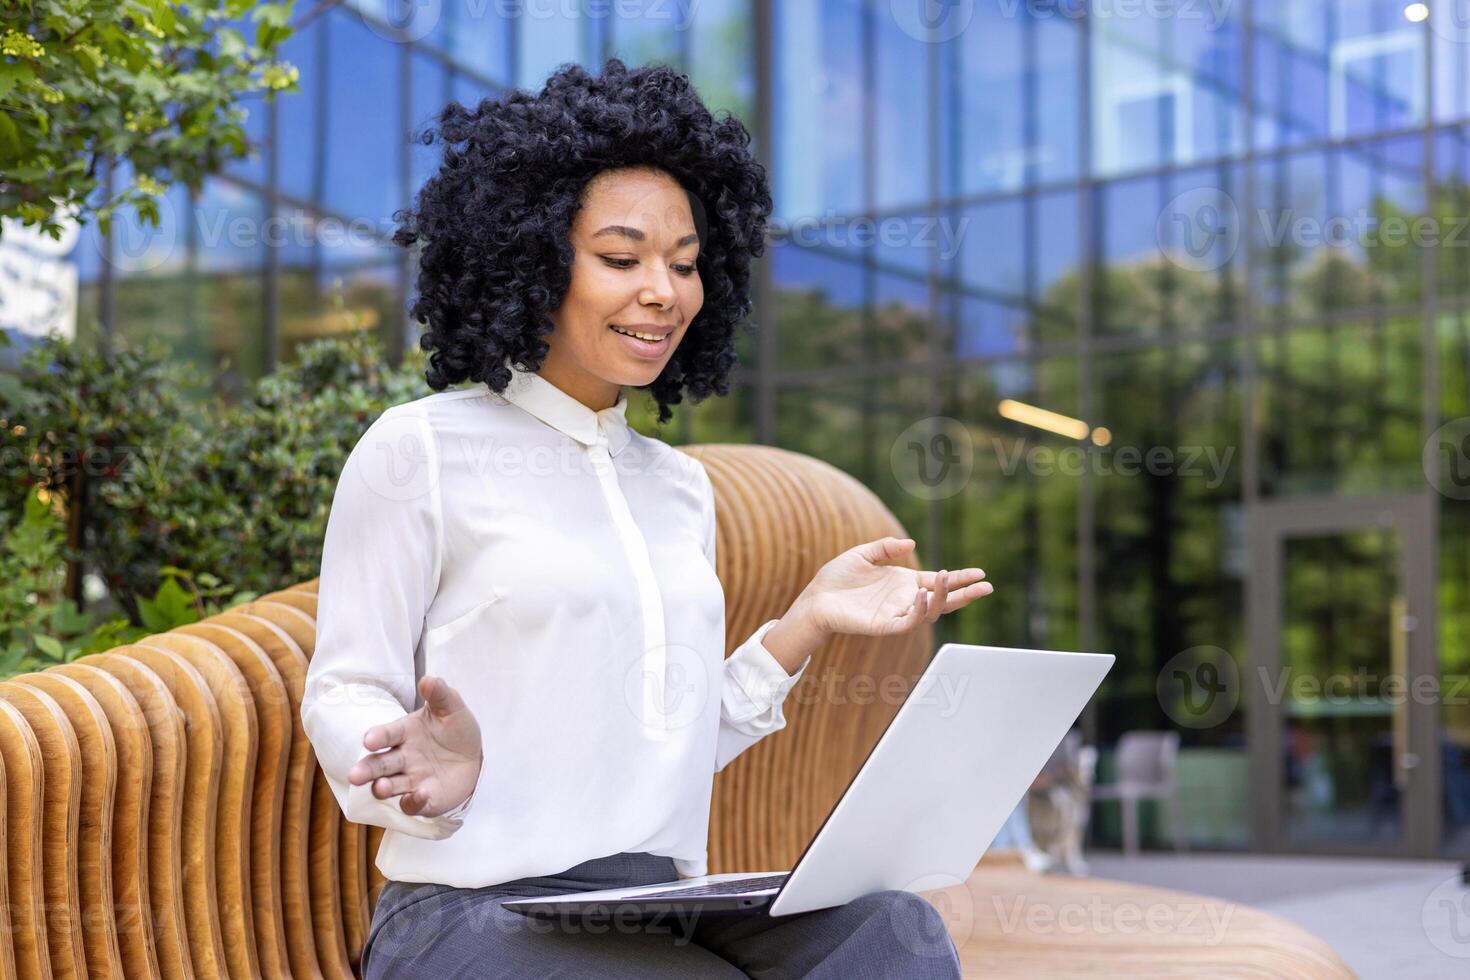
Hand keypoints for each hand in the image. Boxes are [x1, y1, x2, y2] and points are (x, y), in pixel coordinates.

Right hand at [347, 675, 482, 817]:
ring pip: (388, 785)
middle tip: (354, 776)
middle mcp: (402, 758)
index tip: (369, 740)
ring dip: (382, 787)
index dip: (377, 737)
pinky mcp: (423, 799)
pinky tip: (418, 795)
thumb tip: (427, 680)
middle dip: (366, 770)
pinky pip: (412, 803)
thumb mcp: (452, 708)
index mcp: (404, 733)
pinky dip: (412, 801)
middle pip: (379, 764)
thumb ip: (440, 694)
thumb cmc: (455, 729)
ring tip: (381, 787)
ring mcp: (411, 780)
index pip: (387, 734)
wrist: (473, 757)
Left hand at [795, 536, 992, 637]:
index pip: (938, 582)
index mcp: (904, 583)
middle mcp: (905, 599)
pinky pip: (909, 621)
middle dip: (965, 594)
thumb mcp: (863, 554)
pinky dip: (920, 609)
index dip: (959, 578)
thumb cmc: (837, 578)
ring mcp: (897, 613)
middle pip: (943, 599)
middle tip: (986, 586)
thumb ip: (886, 547)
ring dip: (942, 596)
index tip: (980, 573)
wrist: (816, 598)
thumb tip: (911, 544)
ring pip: (930, 611)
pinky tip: (924, 594)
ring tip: (946, 576)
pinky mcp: (886, 625)